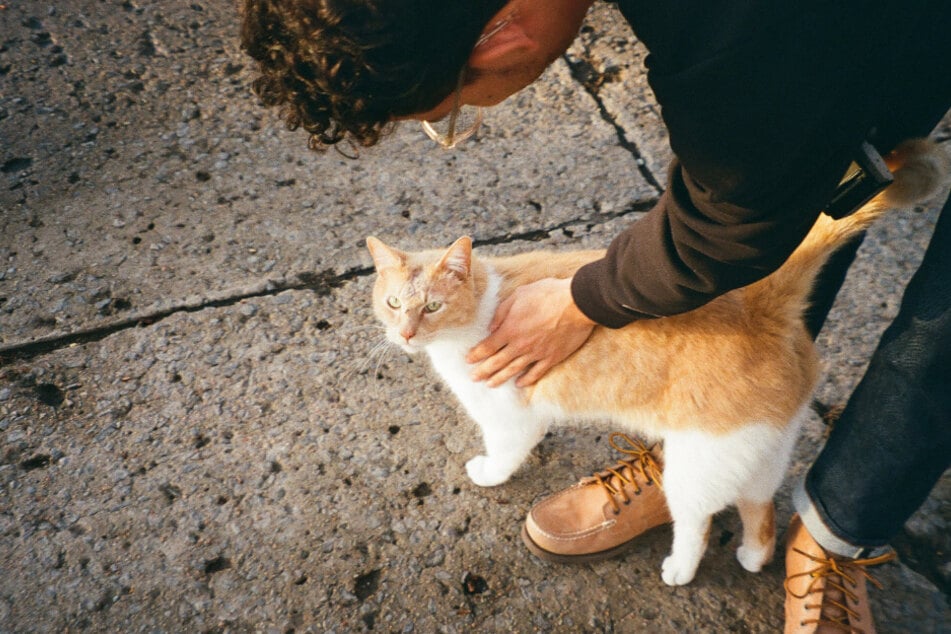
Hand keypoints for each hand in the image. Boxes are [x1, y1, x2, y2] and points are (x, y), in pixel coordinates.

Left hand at [466, 277, 595, 387]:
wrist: (576, 303)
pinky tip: (519, 384)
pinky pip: (536, 373)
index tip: (468, 360)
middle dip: (483, 371)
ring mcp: (537, 353)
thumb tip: (491, 327)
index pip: (488, 346)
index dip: (476, 354)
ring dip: (500, 378)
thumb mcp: (519, 295)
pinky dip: (526, 380)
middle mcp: (521, 345)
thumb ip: (502, 312)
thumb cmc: (547, 294)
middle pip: (497, 362)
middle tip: (473, 378)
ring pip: (514, 370)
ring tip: (489, 384)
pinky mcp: (552, 357)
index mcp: (510, 329)